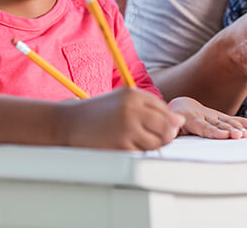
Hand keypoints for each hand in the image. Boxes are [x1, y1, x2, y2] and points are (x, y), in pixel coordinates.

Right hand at [61, 87, 183, 150]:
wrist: (67, 122)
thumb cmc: (96, 113)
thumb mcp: (122, 101)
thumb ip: (149, 108)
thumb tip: (178, 121)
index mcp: (133, 94)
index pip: (165, 109)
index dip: (165, 121)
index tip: (156, 126)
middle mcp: (132, 108)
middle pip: (166, 126)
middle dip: (165, 135)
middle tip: (151, 137)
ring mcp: (127, 126)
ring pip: (157, 142)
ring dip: (152, 145)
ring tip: (136, 141)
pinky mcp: (121, 144)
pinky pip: (143, 152)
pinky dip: (139, 152)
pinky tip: (127, 145)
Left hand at [168, 96, 246, 138]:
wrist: (181, 104)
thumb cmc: (175, 119)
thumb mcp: (170, 124)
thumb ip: (171, 130)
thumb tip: (169, 133)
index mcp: (192, 120)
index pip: (205, 127)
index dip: (215, 132)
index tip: (225, 135)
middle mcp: (205, 116)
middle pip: (220, 124)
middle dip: (230, 130)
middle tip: (240, 136)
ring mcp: (215, 116)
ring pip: (229, 121)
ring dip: (239, 128)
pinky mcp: (222, 117)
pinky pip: (236, 120)